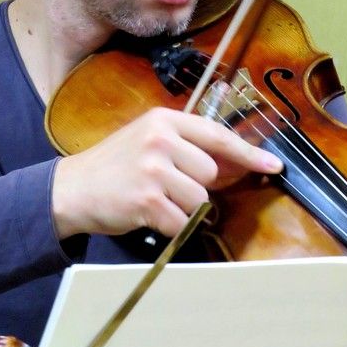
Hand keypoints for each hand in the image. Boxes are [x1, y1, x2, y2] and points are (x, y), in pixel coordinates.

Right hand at [52, 106, 282, 238]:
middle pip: (210, 173)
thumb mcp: (148, 141)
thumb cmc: (114, 165)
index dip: (248, 153)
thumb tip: (234, 164)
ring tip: (155, 200)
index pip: (217, 136)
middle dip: (196, 187)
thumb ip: (186, 146)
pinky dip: (170, 226)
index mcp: (163, 120)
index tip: (273, 164)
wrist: (72, 188)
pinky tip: (148, 215)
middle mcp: (160, 140)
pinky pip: (181, 222)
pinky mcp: (147, 199)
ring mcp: (153, 169)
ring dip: (182, 209)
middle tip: (167, 186)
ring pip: (199, 201)